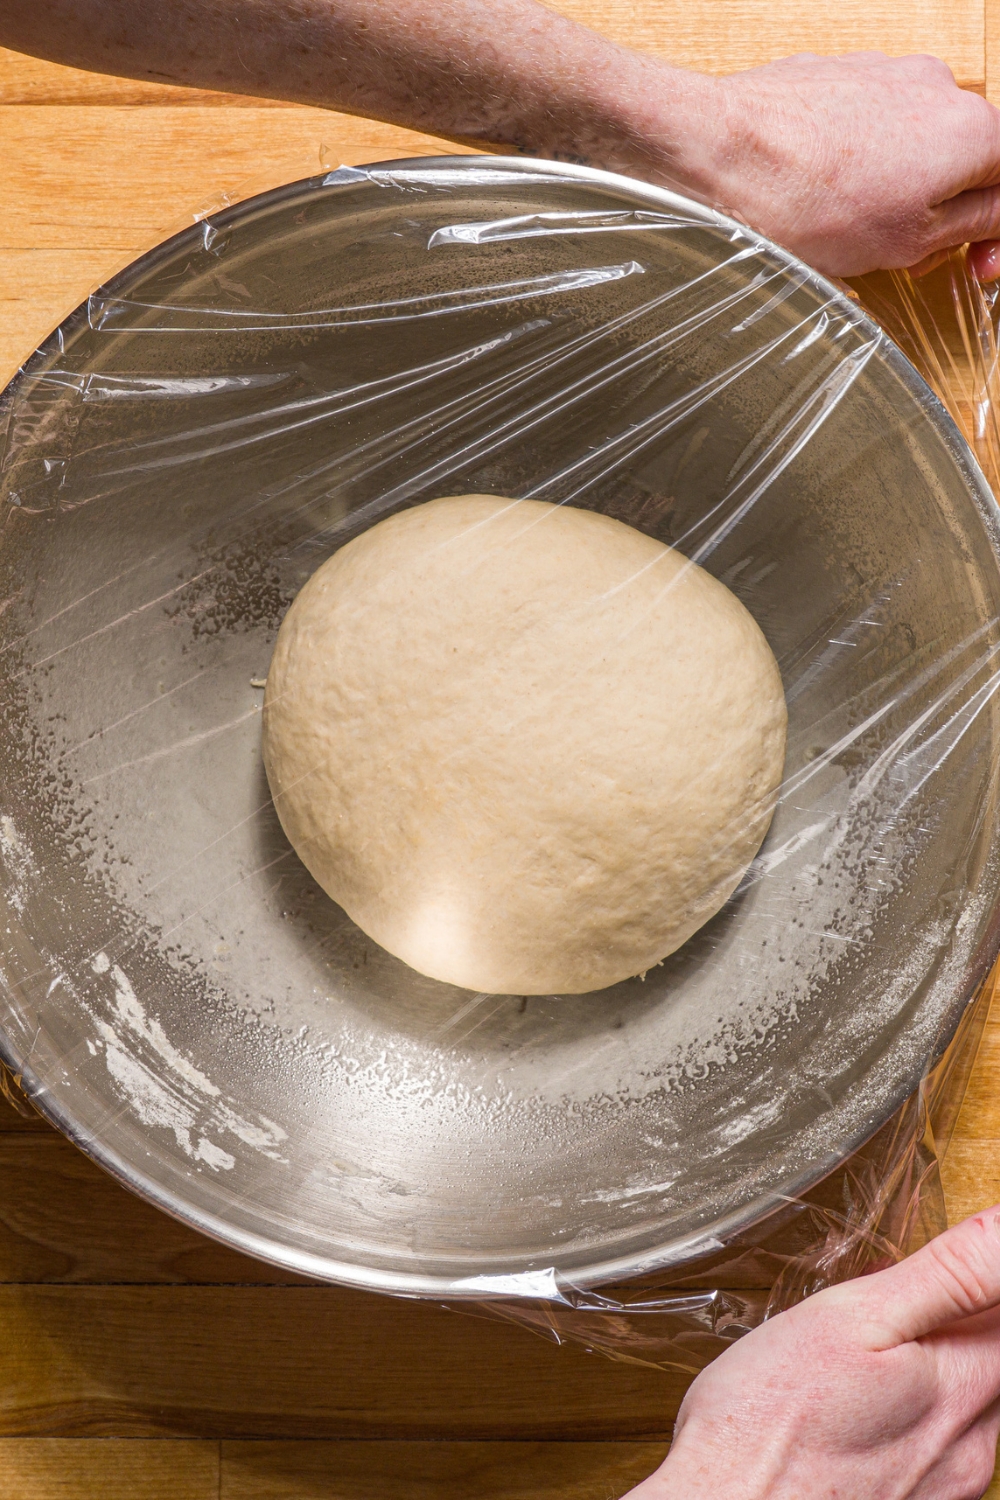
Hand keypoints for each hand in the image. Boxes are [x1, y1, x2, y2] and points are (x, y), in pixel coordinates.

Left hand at [618, 51, 999, 279]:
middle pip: (964, 157)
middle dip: (945, 210)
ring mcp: (885, 72)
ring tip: (855, 230)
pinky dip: (859, 163)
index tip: (974, 264)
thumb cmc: (804, 202)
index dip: (993, 233)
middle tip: (912, 256)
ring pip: (913, 141)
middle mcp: (937, 87)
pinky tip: (823, 197)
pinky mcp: (837, 73)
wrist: (719, 153)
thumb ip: (970, 224)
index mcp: (973, 129)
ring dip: (899, 187)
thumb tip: (994, 215)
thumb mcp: (908, 242)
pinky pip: (867, 125)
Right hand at [623, 1207, 999, 1498]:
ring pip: (967, 1403)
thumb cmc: (766, 1421)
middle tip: (884, 1309)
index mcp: (964, 1383)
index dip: (977, 1279)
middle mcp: (973, 1446)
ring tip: (860, 1361)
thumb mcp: (849, 1316)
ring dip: (929, 1368)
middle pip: (991, 1354)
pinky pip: (937, 1446)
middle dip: (951, 1321)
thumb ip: (949, 1272)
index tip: (936, 1277)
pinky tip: (855, 1410)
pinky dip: (908, 1416)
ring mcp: (952, 1489)